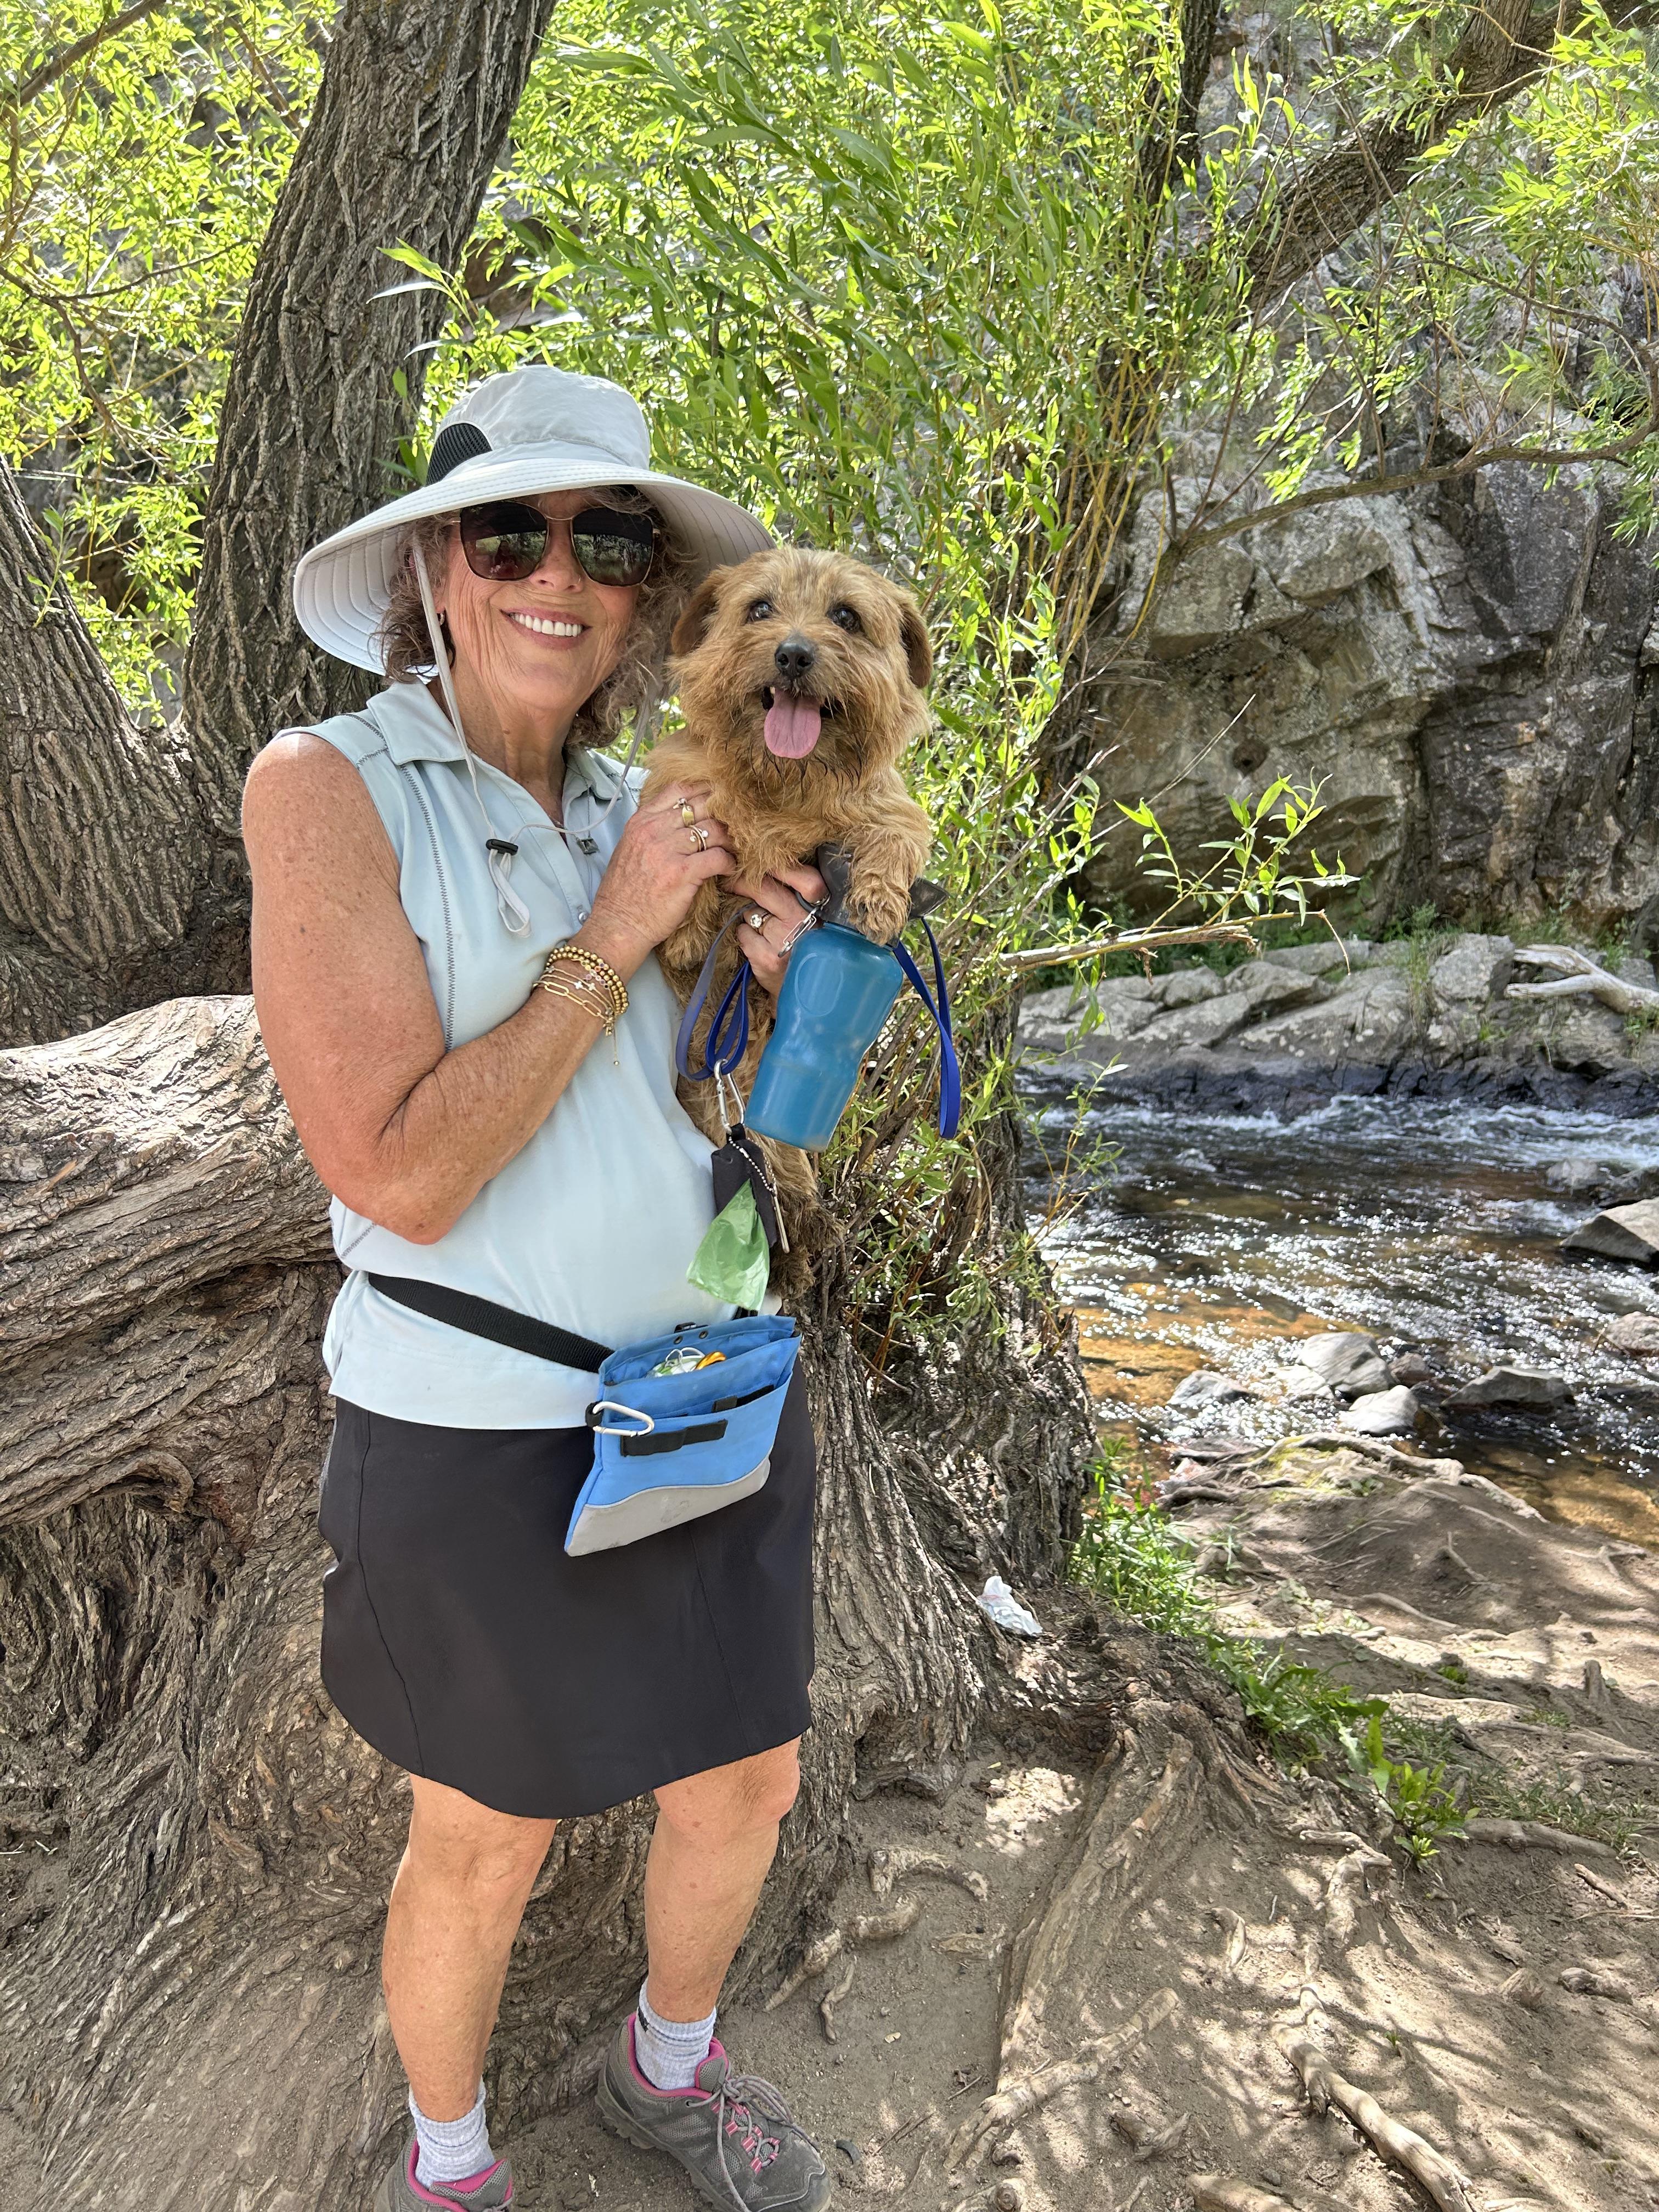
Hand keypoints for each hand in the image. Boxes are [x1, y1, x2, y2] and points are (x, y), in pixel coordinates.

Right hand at [579, 781, 734, 975]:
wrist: (619, 924)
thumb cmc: (625, 893)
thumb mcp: (631, 849)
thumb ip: (653, 829)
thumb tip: (681, 820)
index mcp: (641, 821)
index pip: (679, 789)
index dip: (704, 789)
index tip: (719, 796)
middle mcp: (654, 830)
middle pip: (702, 806)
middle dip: (722, 814)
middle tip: (734, 825)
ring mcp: (668, 850)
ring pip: (714, 830)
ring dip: (729, 840)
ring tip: (734, 849)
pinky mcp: (682, 873)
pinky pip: (718, 857)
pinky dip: (728, 862)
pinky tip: (728, 869)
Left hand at [728, 862, 827, 995]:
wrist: (801, 987)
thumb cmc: (803, 944)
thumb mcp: (809, 918)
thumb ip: (796, 894)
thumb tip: (764, 866)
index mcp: (818, 911)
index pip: (808, 881)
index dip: (782, 867)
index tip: (759, 860)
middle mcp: (804, 924)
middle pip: (766, 889)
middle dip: (743, 882)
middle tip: (731, 880)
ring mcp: (784, 942)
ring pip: (750, 911)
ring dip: (749, 915)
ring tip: (762, 926)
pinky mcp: (767, 959)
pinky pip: (743, 933)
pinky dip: (745, 935)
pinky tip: (757, 943)